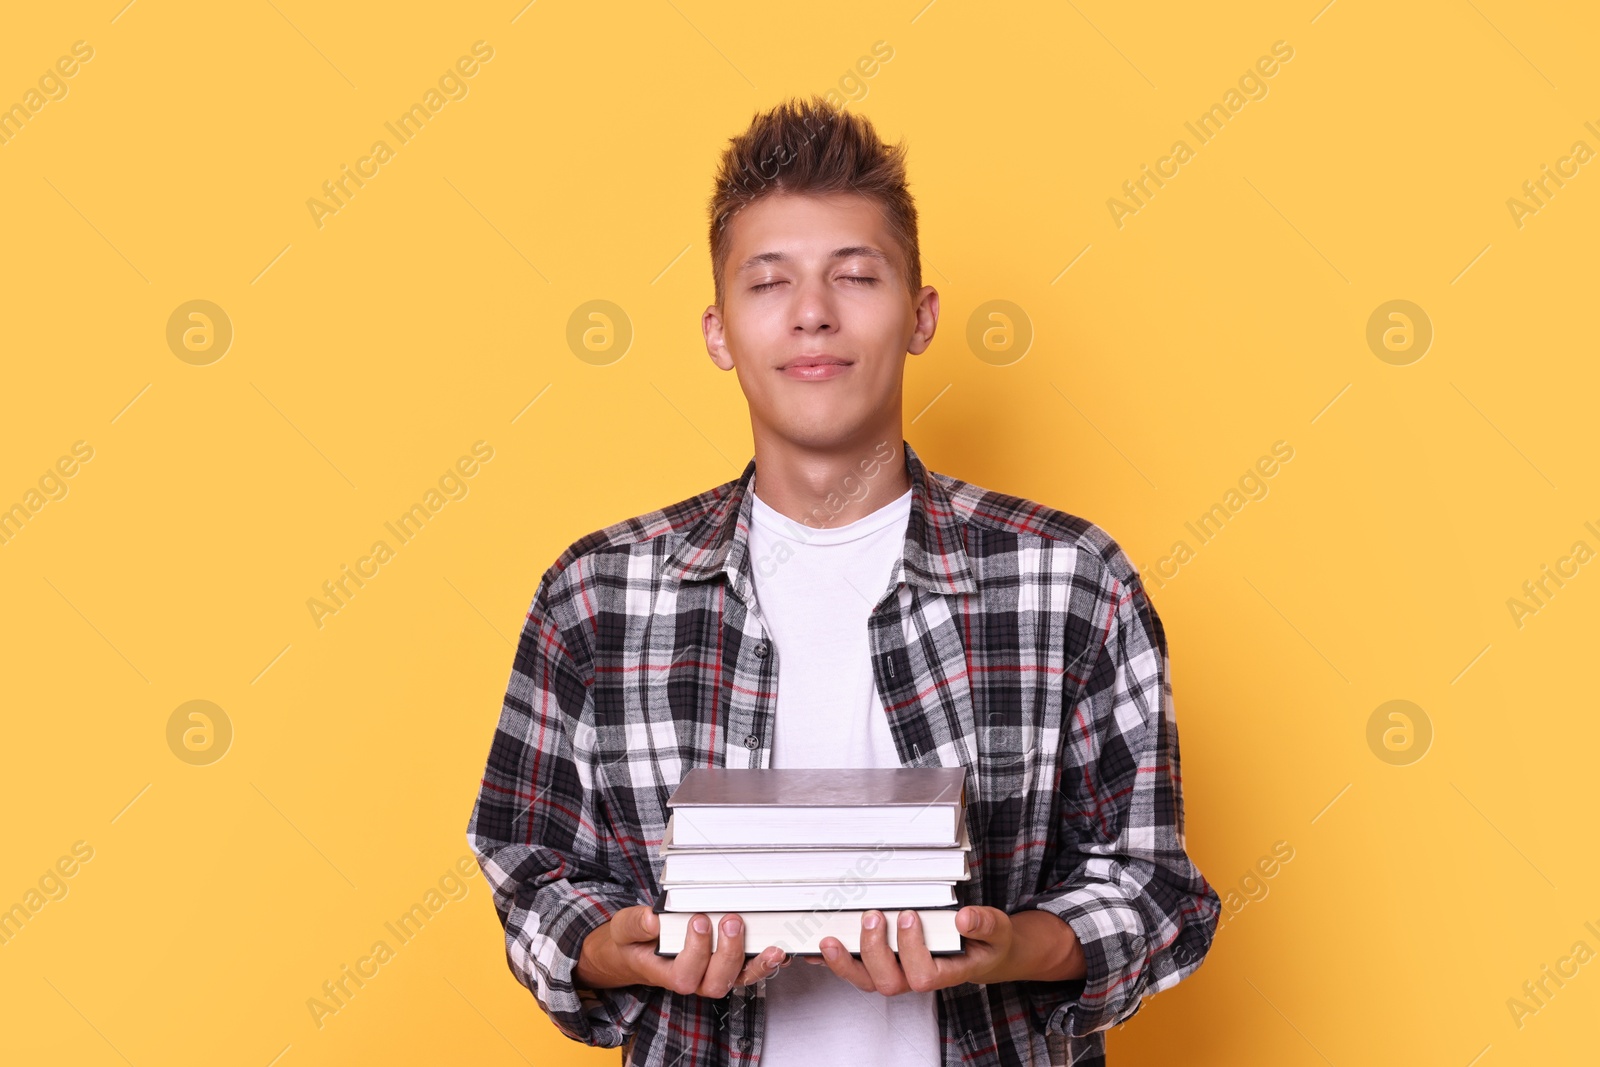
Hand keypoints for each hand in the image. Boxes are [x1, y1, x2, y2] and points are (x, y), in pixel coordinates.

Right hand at [575, 906, 792, 996]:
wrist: (640, 951)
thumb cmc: (635, 941)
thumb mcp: (624, 929)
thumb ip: (635, 924)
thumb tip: (653, 920)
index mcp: (668, 974)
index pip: (685, 974)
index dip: (695, 951)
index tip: (698, 920)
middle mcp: (694, 980)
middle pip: (717, 982)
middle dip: (728, 953)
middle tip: (731, 920)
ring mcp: (714, 975)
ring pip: (738, 981)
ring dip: (757, 965)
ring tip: (772, 947)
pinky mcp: (730, 966)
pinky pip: (751, 971)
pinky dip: (766, 963)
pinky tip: (779, 950)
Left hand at [805, 907, 1084, 993]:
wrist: (982, 952)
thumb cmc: (986, 943)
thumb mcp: (996, 930)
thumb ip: (985, 924)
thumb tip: (965, 918)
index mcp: (946, 972)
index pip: (924, 976)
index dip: (912, 950)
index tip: (910, 916)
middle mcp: (917, 977)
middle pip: (888, 981)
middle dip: (876, 949)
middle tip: (874, 915)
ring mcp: (897, 973)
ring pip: (865, 981)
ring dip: (845, 962)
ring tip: (830, 939)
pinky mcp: (881, 964)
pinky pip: (854, 969)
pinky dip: (833, 960)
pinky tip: (813, 947)